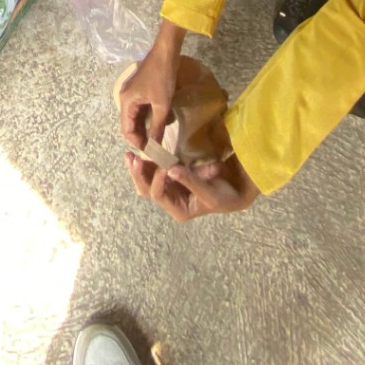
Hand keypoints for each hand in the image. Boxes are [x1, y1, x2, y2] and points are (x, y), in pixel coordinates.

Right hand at [117, 45, 179, 150]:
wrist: (166, 52)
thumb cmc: (162, 78)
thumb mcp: (162, 105)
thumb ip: (157, 127)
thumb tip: (155, 147)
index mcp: (126, 101)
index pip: (126, 129)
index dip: (137, 142)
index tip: (151, 151)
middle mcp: (125, 98)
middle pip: (130, 124)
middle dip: (142, 136)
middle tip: (156, 145)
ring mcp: (131, 92)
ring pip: (136, 116)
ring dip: (146, 126)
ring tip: (159, 135)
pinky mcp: (138, 89)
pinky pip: (140, 108)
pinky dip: (148, 116)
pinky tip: (160, 120)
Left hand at [125, 149, 259, 219]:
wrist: (235, 190)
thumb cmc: (223, 196)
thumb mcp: (209, 192)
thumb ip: (190, 180)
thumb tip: (171, 170)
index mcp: (178, 210)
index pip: (158, 195)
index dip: (157, 180)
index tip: (163, 165)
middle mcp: (171, 201)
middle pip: (148, 190)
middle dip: (139, 175)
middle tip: (133, 158)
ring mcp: (170, 190)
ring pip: (147, 182)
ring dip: (138, 169)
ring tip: (129, 156)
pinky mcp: (173, 179)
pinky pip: (155, 173)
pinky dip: (147, 164)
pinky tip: (140, 154)